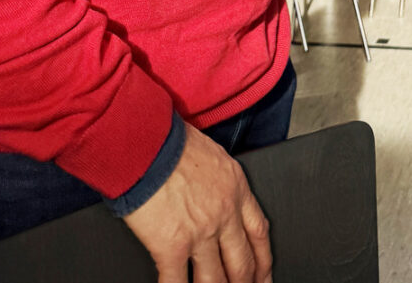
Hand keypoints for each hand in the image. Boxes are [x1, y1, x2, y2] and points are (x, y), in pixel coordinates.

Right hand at [123, 123, 271, 282]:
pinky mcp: (172, 246)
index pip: (259, 231)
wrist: (147, 142)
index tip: (263, 275)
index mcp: (236, 188)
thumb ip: (220, 182)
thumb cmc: (172, 143)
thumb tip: (216, 198)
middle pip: (243, 262)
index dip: (264, 260)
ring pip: (216, 280)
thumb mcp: (212, 156)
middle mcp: (224, 213)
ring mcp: (200, 232)